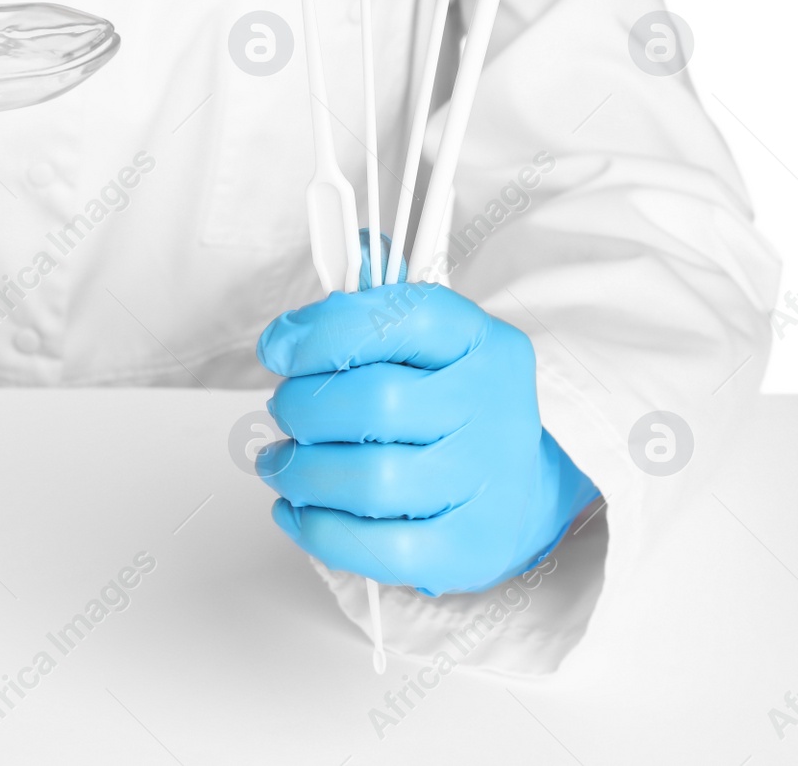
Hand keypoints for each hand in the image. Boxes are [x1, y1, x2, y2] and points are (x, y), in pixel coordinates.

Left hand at [254, 280, 598, 594]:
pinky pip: (378, 548)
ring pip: (369, 480)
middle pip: (372, 404)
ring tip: (280, 461)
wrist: (520, 487)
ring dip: (299, 471)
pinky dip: (318, 529)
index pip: (398, 318)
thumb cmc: (452, 406)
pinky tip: (298, 507)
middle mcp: (491, 409)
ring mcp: (483, 483)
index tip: (277, 347)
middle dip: (302, 407)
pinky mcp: (466, 548)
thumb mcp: (430, 340)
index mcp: (480, 342)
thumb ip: (381, 300)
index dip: (321, 331)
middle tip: (284, 411)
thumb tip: (353, 248)